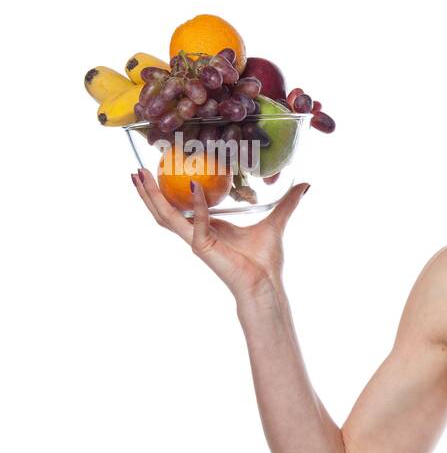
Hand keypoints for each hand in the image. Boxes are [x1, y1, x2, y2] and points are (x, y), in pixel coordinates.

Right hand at [130, 167, 310, 300]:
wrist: (266, 284)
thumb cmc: (266, 260)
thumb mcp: (276, 222)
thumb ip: (287, 203)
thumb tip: (305, 184)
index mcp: (208, 227)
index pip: (180, 206)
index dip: (166, 190)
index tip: (159, 169)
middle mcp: (196, 234)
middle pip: (163, 210)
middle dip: (148, 191)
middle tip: (136, 169)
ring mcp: (197, 241)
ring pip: (166, 217)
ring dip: (152, 197)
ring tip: (141, 176)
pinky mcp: (203, 248)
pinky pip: (197, 224)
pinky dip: (197, 206)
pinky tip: (196, 186)